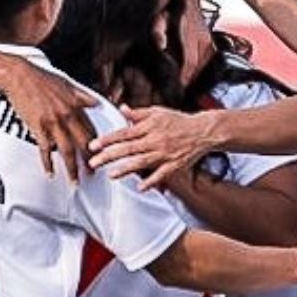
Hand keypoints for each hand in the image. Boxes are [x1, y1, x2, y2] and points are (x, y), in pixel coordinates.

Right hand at [2, 58, 97, 181]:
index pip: (91, 129)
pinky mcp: (38, 127)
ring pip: (66, 151)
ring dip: (72, 169)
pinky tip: (50, 173)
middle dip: (89, 162)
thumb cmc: (41, 78)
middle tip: (93, 174)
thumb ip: (83, 96)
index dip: (97, 144)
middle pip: (82, 144)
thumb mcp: (67, 84)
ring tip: (75, 182)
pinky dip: (47, 163)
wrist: (19, 76)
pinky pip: (45, 150)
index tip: (100, 155)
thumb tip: (97, 103)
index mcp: (76, 105)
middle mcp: (67, 115)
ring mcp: (53, 123)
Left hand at [90, 106, 218, 187]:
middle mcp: (155, 140)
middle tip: (93, 163)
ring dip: (125, 169)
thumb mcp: (157, 112)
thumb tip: (121, 109)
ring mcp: (165, 154)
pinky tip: (140, 187)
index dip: (107, 140)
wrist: (203, 130)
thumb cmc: (178, 121)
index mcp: (149, 127)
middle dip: (109, 156)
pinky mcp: (175, 165)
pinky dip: (151, 181)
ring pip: (142, 162)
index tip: (93, 146)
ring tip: (111, 174)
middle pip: (128, 149)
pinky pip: (162, 174)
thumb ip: (138, 113)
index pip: (123, 133)